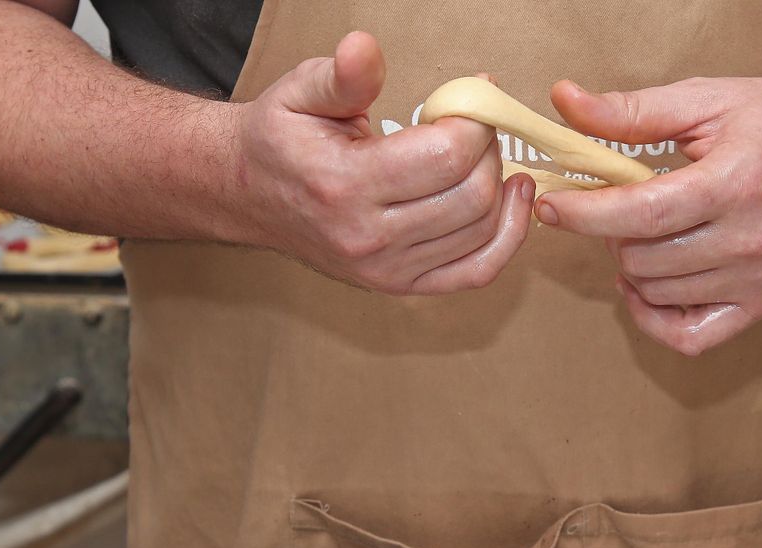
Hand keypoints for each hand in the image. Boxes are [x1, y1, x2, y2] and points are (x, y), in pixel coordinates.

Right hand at [222, 33, 534, 294]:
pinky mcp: (401, 286)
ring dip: (500, 186)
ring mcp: (387, 270)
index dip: (474, 120)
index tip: (473, 96)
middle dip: (489, 150)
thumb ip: (343, 75)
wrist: (249, 196)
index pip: (446, 155)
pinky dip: (507, 237)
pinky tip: (513, 199)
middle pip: (472, 194)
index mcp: (343, 184)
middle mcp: (367, 237)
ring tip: (486, 154)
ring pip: (481, 230)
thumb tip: (364, 48)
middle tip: (476, 126)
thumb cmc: (281, 139)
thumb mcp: (301, 92)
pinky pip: (477, 271)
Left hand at [535, 77, 761, 354]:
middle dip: (612, 232)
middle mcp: (749, 239)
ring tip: (644, 231)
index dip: (583, 214)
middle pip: (640, 258)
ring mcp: (758, 280)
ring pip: (657, 292)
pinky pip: (689, 337)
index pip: (638, 214)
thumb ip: (631, 111)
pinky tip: (647, 285)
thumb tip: (566, 102)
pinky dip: (655, 318)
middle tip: (620, 204)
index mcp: (734, 183)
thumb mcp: (707, 100)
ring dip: (633, 265)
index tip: (553, 205)